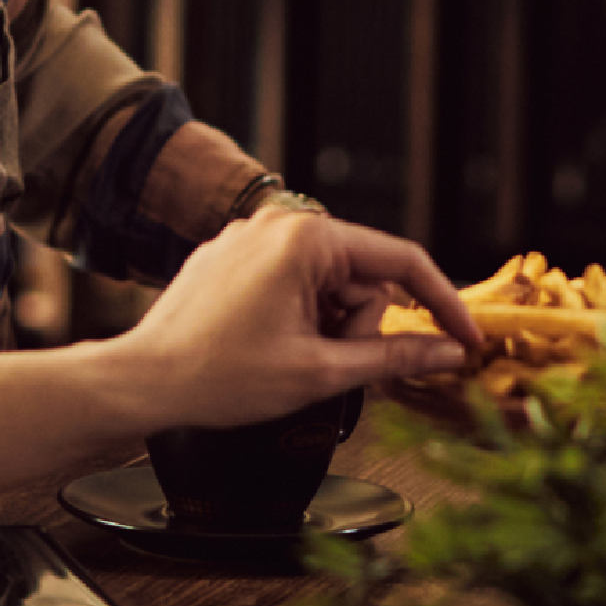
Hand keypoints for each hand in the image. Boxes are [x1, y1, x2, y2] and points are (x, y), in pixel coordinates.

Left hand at [109, 209, 481, 429]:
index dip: (442, 304)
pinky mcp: (232, 257)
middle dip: (358, 325)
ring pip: (328, 283)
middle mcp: (279, 223)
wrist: (141, 382)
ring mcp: (251, 238)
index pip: (402, 262)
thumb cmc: (220, 378)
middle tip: (326, 364)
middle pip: (362, 276)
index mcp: (307, 240)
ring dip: (326, 325)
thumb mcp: (320, 373)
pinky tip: (266, 346)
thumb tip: (445, 352)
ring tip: (288, 358)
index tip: (464, 340)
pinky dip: (298, 316)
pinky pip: (292, 282)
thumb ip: (392, 357)